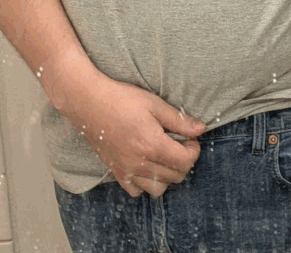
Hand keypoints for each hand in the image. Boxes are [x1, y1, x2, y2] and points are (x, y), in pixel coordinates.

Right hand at [63, 72, 205, 197]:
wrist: (89, 102)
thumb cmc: (122, 99)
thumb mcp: (154, 104)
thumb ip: (179, 120)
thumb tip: (201, 129)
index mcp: (152, 145)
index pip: (185, 162)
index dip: (194, 150)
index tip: (190, 138)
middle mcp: (140, 163)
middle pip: (175, 176)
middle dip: (183, 161)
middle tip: (179, 143)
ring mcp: (126, 170)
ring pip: (157, 189)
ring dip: (167, 176)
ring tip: (164, 156)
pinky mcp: (115, 172)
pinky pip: (136, 191)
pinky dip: (145, 183)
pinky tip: (146, 165)